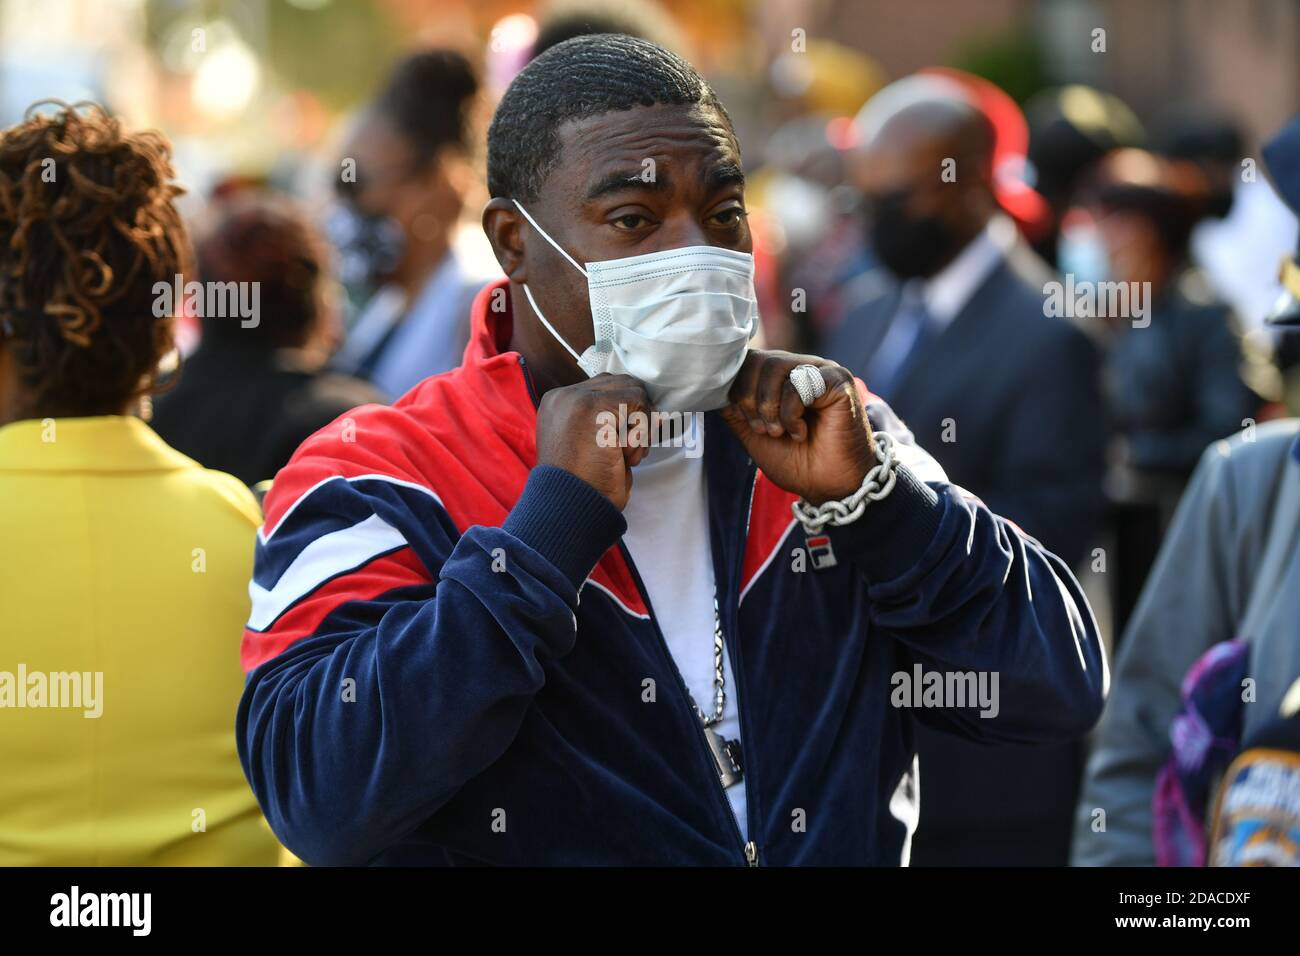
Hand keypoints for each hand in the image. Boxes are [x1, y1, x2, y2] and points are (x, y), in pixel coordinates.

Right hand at [536, 373, 650, 509]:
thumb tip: (651, 408)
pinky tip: (623, 455)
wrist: (571, 507)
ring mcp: (576, 398)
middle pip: (623, 384)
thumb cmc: (586, 484)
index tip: (621, 445)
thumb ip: (608, 420)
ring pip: (633, 391)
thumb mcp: (592, 444)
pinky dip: (640, 431)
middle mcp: (563, 396)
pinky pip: (638, 403)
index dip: (627, 413)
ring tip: (621, 455)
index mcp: (559, 404)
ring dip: (639, 427)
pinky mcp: (593, 407)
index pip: (607, 388)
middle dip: (636, 417)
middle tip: (626, 451)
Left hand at [721, 350, 875, 504]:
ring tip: (780, 432)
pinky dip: (791, 412)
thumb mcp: (753, 435)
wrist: (828, 487)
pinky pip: (800, 382)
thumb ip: (734, 410)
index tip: (746, 421)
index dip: (738, 389)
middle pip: (759, 360)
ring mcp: (821, 370)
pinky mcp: (838, 379)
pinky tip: (801, 432)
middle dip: (751, 399)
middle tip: (763, 429)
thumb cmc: (796, 462)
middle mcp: (802, 367)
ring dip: (770, 407)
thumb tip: (713, 389)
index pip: (748, 361)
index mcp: (782, 377)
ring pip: (777, 366)